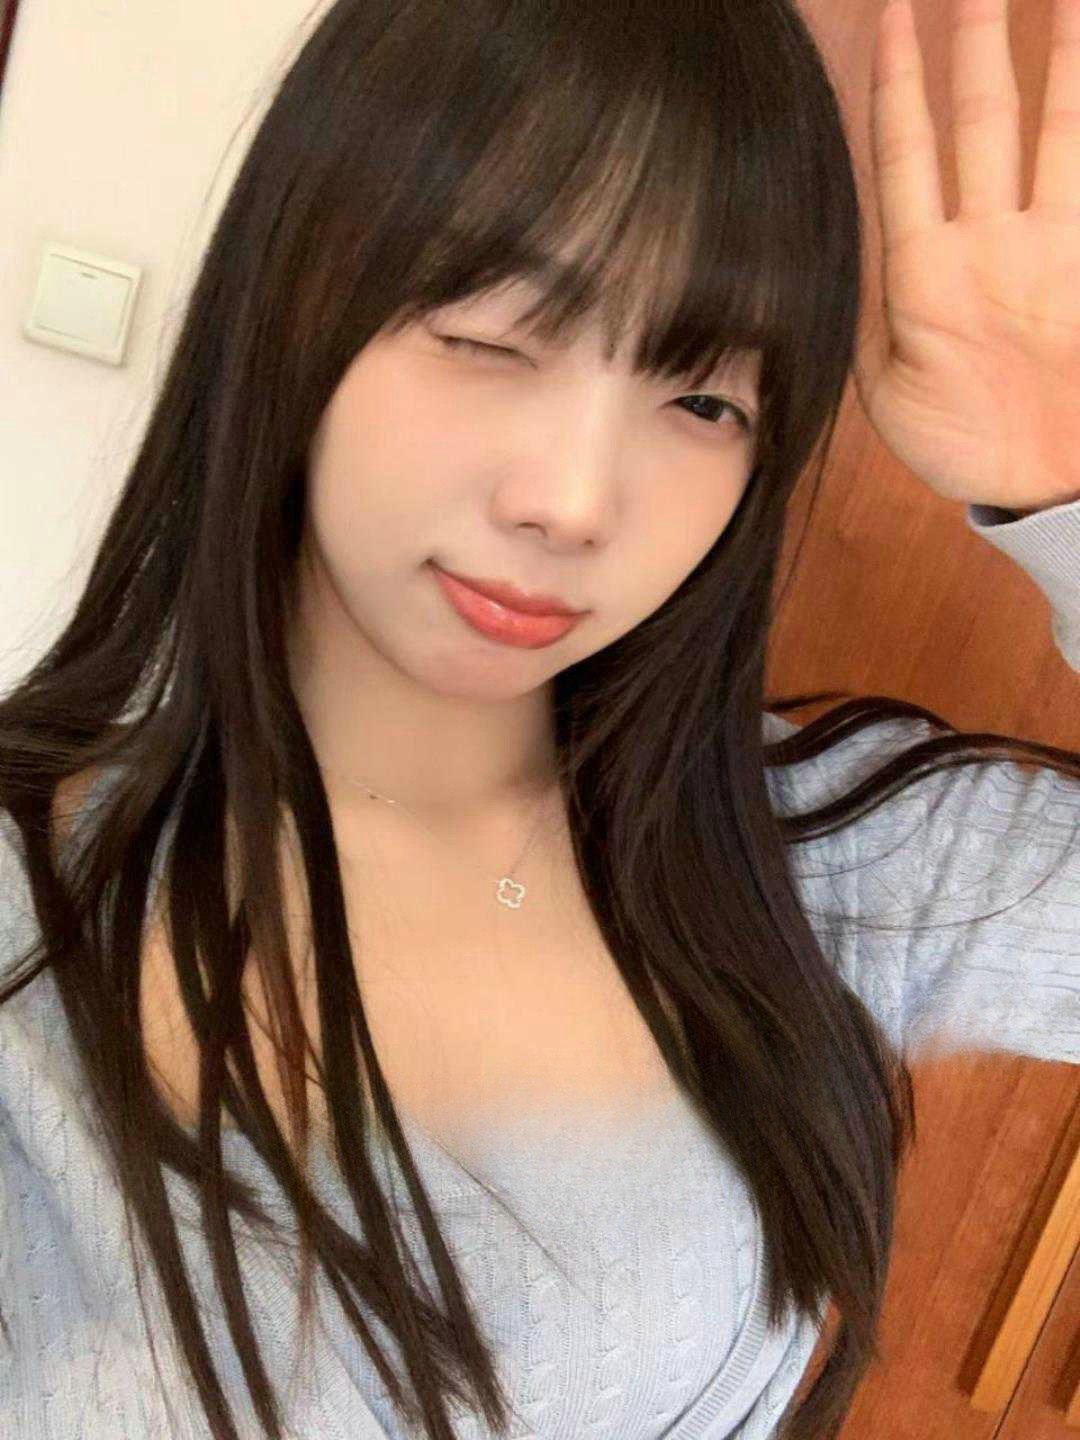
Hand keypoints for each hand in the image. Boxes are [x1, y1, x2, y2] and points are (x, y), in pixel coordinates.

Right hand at [854, 0, 1079, 511]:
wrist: (1059, 481)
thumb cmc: (966, 442)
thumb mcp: (887, 393)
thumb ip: (878, 316)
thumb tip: (875, 258)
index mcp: (925, 272)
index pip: (906, 150)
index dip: (901, 79)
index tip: (897, 16)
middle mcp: (993, 241)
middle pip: (986, 119)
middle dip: (979, 39)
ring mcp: (1058, 246)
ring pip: (1063, 129)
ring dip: (1067, 56)